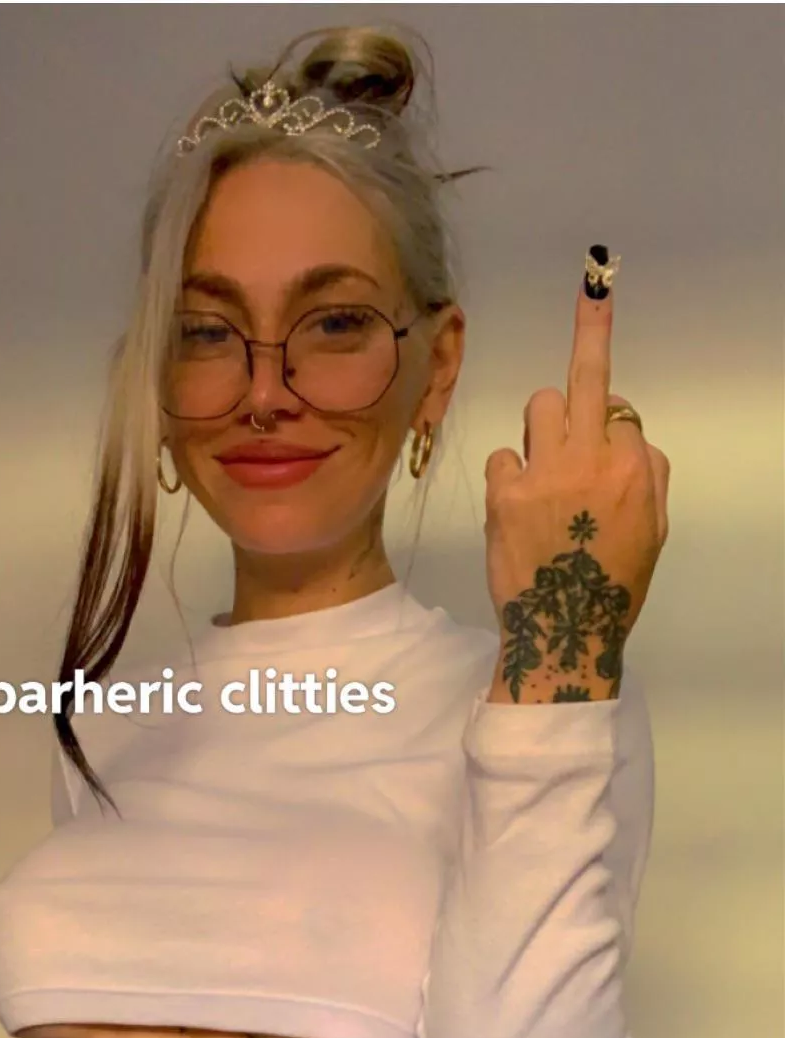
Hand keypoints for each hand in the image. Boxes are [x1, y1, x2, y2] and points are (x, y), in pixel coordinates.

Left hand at [484, 276, 669, 694]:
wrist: (562, 633)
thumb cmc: (612, 585)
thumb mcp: (653, 530)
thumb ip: (648, 473)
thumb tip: (629, 432)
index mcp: (632, 469)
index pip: (622, 412)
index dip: (611, 423)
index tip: (606, 423)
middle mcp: (589, 460)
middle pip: (586, 378)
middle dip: (592, 328)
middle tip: (594, 284)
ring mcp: (543, 473)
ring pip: (540, 406)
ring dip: (543, 423)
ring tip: (544, 465)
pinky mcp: (504, 494)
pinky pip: (503, 453)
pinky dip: (509, 470)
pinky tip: (516, 503)